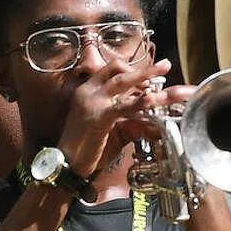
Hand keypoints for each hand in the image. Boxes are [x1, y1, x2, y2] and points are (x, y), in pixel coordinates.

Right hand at [57, 50, 169, 175]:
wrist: (66, 164)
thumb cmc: (86, 149)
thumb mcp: (111, 130)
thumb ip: (130, 122)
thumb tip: (152, 121)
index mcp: (89, 90)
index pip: (111, 70)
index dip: (132, 70)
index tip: (150, 75)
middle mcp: (89, 91)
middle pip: (118, 70)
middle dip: (145, 68)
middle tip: (165, 65)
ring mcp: (92, 102)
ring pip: (122, 82)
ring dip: (145, 77)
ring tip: (163, 73)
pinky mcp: (97, 117)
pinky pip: (121, 106)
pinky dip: (138, 102)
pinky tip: (150, 99)